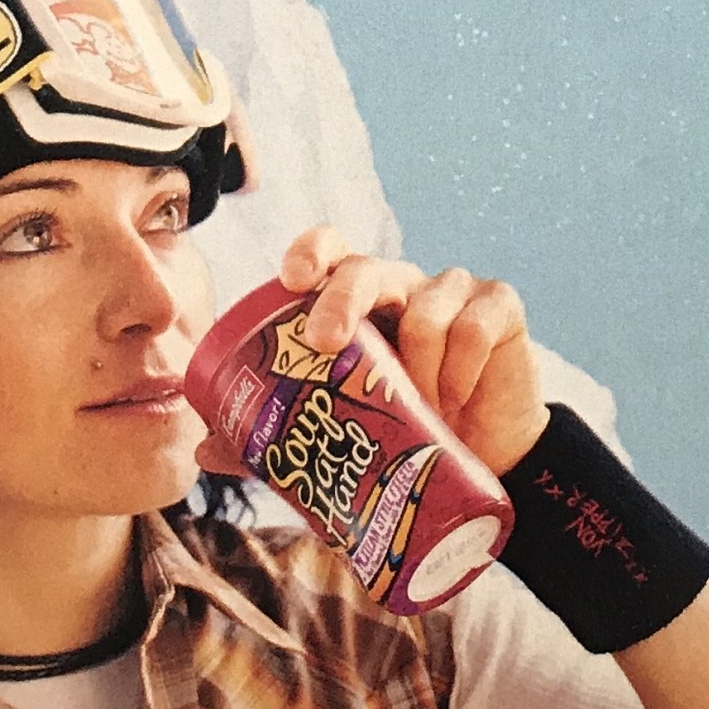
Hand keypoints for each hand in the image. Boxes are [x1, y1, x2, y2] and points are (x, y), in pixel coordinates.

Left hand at [276, 227, 547, 477]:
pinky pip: (473, 331)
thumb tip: (208, 451)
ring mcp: (454, 290)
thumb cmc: (411, 432)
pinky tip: (458, 401)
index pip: (332, 251)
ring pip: (423, 314)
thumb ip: (287, 432)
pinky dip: (461, 375)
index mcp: (360, 302)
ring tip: (425, 412)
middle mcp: (403, 285)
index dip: (311, 252)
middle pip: (366, 270)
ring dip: (419, 374)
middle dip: (340, 302)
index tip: (291, 279)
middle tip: (324, 344)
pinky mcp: (500, 305)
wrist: (490, 457)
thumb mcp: (349, 427)